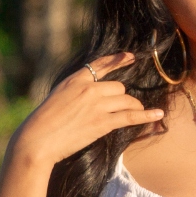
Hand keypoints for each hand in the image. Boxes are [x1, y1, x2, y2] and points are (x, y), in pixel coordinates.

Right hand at [13, 52, 163, 166]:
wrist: (37, 140)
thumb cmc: (41, 124)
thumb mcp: (56, 99)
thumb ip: (73, 94)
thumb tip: (86, 98)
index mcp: (75, 80)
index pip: (100, 65)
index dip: (118, 60)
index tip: (130, 56)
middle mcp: (88, 89)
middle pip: (119, 88)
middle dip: (122, 98)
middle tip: (122, 108)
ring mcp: (96, 105)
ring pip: (126, 100)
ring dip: (134, 107)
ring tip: (138, 112)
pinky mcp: (102, 122)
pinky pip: (130, 116)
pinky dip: (147, 116)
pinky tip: (158, 115)